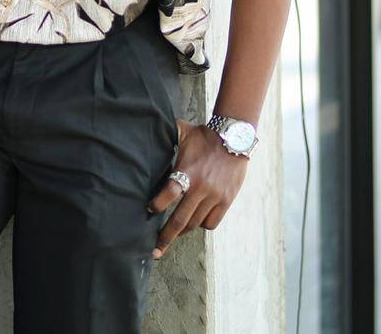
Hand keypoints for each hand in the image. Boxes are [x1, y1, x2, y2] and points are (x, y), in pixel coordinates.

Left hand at [148, 119, 248, 258]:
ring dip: (182, 231)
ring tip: (173, 234)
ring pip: (195, 223)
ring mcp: (215, 196)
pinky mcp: (226, 201)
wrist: (235, 139)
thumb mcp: (183, 133)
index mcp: (188, 171)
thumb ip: (166, 135)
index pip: (169, 192)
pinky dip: (202, 225)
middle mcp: (201, 187)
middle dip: (166, 237)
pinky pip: (212, 222)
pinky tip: (195, 221)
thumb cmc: (204, 136)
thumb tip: (146, 129)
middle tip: (155, 251)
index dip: (158, 203)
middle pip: (180, 219)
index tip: (149, 209)